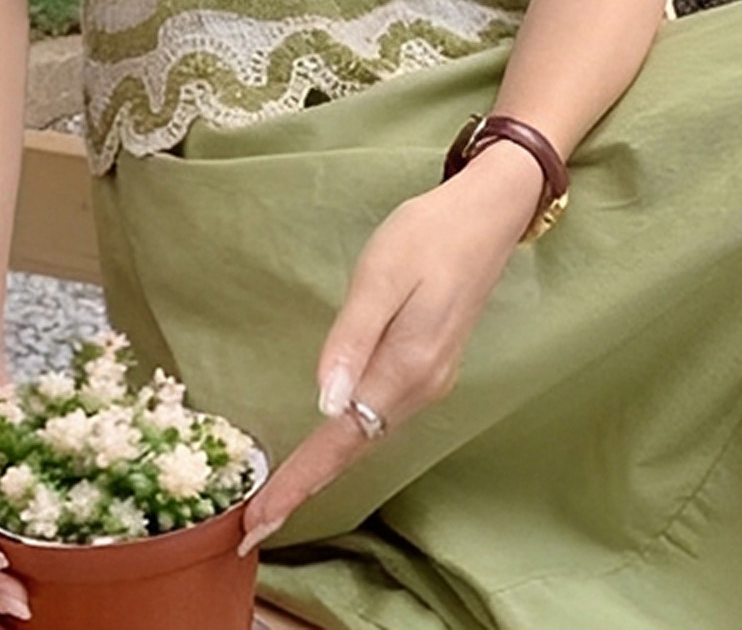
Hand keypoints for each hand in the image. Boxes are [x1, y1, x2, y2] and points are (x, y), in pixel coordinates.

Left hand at [237, 139, 545, 554]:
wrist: (486, 215)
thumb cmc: (428, 235)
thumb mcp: (381, 274)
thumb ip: (352, 339)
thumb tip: (326, 404)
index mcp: (406, 367)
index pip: (341, 440)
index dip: (299, 482)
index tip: (258, 523)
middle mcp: (421, 387)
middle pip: (354, 450)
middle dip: (306, 487)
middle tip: (255, 525)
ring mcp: (430, 381)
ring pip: (369, 436)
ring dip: (325, 468)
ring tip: (280, 496)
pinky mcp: (430, 367)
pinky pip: (381, 417)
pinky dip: (347, 442)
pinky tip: (327, 446)